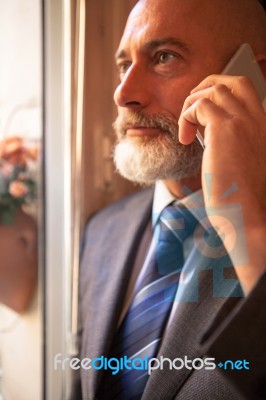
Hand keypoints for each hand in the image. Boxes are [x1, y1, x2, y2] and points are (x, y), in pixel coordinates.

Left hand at [178, 75, 265, 293]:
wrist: (247, 217)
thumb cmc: (241, 199)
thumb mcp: (241, 164)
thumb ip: (231, 144)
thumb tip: (208, 135)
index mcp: (261, 127)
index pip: (244, 90)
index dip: (220, 92)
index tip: (202, 114)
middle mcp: (256, 119)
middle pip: (231, 82)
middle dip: (204, 88)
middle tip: (190, 111)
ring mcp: (242, 122)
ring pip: (213, 90)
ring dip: (192, 106)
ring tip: (187, 131)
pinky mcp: (224, 130)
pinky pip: (199, 105)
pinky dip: (186, 118)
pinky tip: (185, 140)